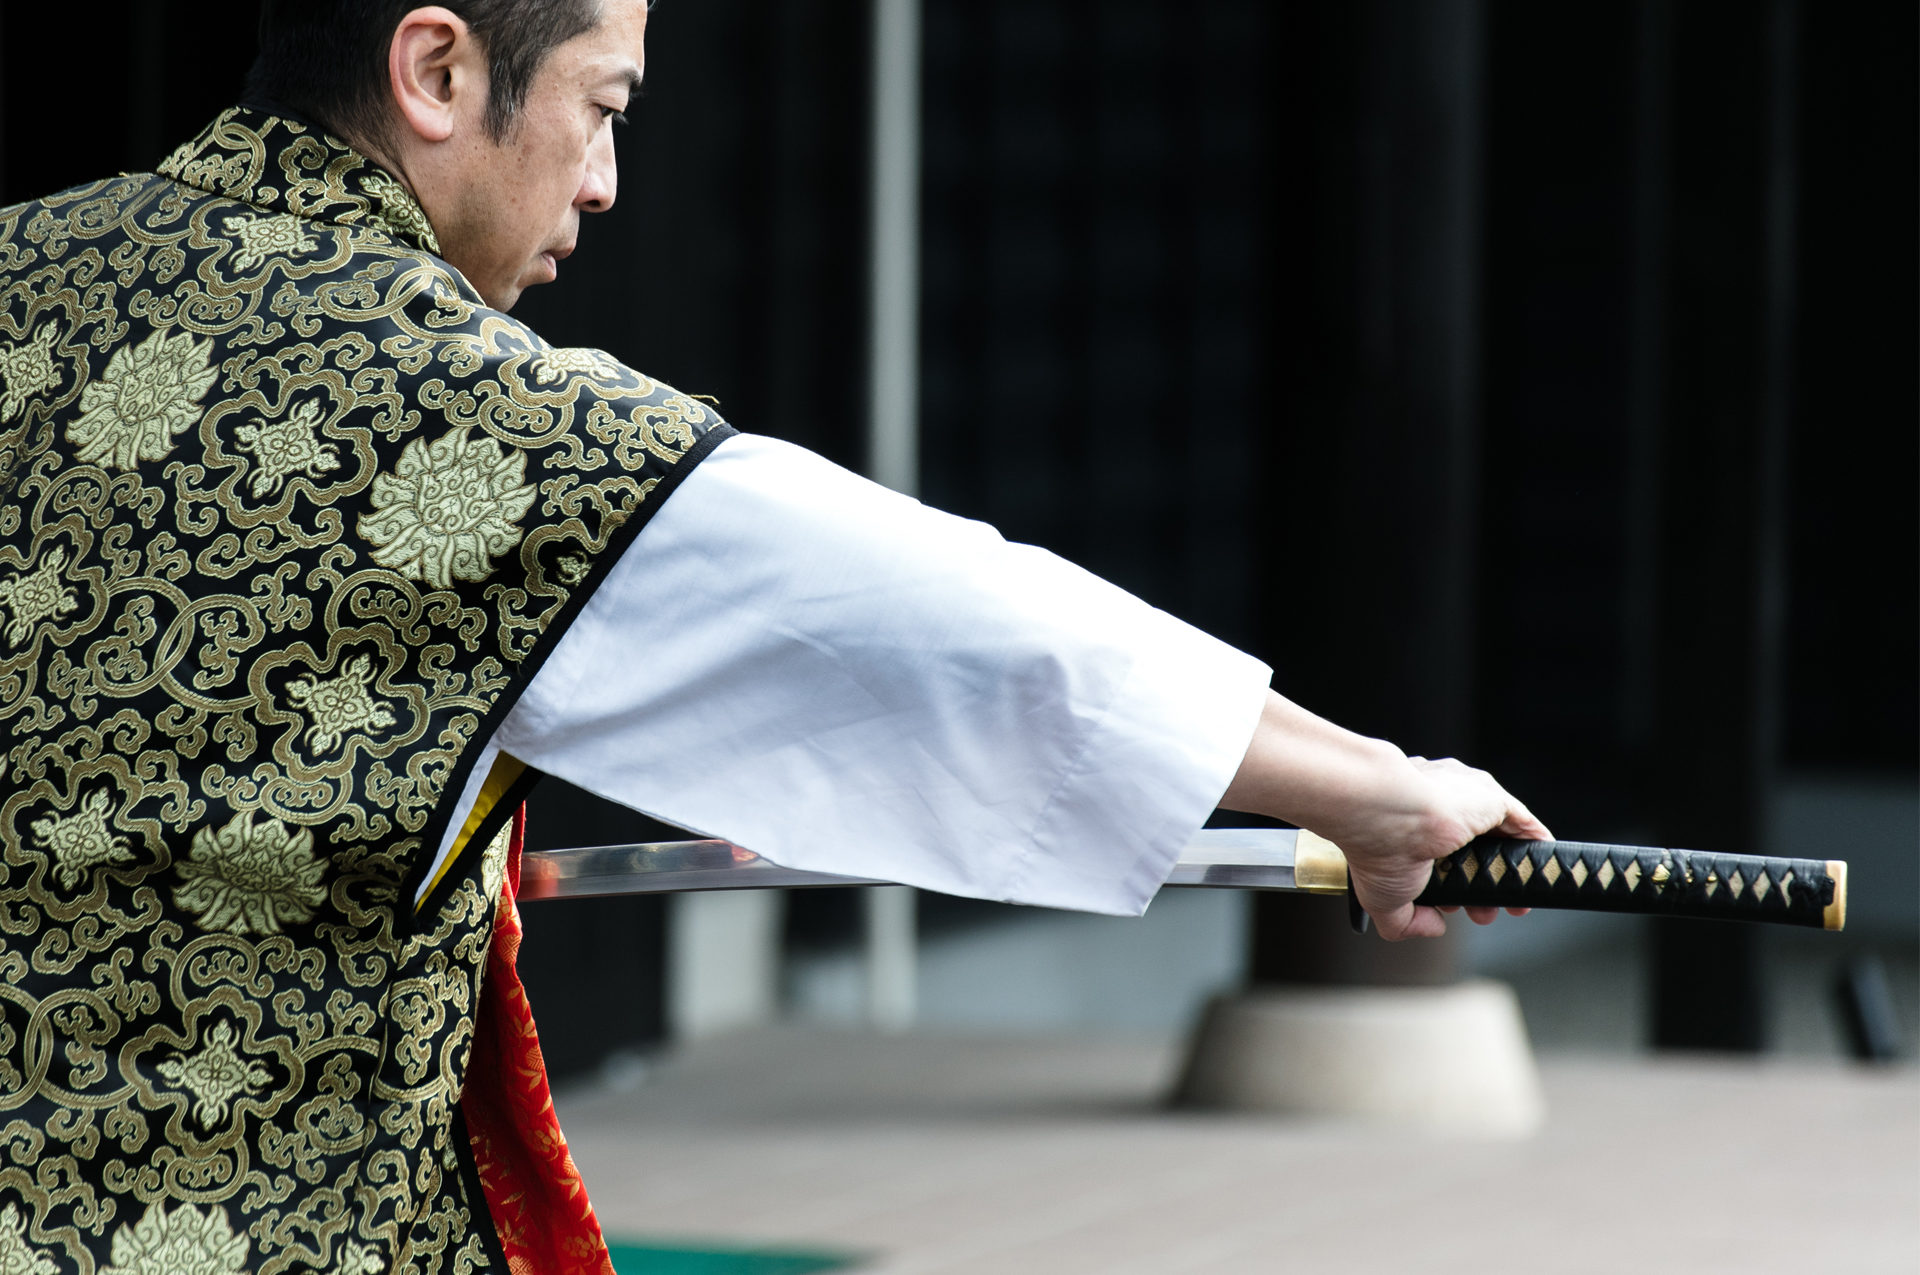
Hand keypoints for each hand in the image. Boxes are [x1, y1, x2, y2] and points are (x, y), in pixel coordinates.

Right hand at [1221, 691, 1551, 940]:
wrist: (1383, 810)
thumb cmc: (1376, 848)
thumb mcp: (1383, 901)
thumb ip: (1406, 922)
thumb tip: (1433, 928)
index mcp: (1408, 829)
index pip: (1440, 860)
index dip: (1452, 889)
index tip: (1454, 908)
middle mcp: (1436, 811)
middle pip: (1472, 853)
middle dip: (1481, 888)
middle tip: (1484, 912)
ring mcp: (1464, 803)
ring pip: (1496, 841)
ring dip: (1507, 870)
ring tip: (1516, 901)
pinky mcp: (1489, 799)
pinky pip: (1520, 822)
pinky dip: (1532, 842)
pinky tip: (1541, 862)